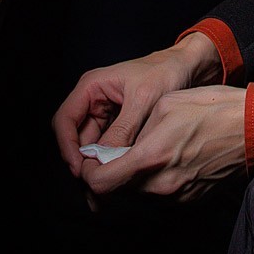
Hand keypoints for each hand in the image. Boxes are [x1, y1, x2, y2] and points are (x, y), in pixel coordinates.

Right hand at [51, 33, 220, 176]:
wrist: (189, 67)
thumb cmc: (166, 72)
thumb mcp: (144, 100)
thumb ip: (123, 129)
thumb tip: (105, 160)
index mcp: (91, 87)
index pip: (64, 120)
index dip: (67, 147)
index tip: (78, 169)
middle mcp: (93, 101)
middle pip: (75, 137)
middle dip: (82, 161)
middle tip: (93, 185)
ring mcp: (105, 114)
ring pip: (91, 146)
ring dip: (96, 165)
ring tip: (105, 186)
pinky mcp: (118, 125)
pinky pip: (108, 147)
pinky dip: (111, 161)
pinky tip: (118, 176)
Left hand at [79, 85, 246, 202]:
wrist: (253, 128)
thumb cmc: (213, 110)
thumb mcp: (166, 106)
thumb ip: (134, 131)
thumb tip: (115, 149)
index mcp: (150, 158)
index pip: (100, 183)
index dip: (87, 174)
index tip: (89, 161)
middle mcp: (160, 185)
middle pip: (116, 193)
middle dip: (108, 176)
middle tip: (110, 157)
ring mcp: (176, 196)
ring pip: (136, 196)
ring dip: (130, 181)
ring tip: (139, 156)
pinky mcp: (189, 200)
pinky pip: (158, 196)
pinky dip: (152, 183)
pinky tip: (163, 161)